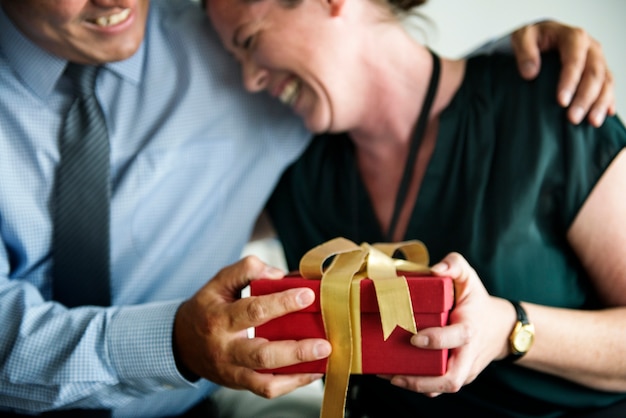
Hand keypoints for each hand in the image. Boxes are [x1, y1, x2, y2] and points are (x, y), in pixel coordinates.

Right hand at [173, 256, 331, 397]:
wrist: (181, 343)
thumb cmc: (206, 309)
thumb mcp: (218, 282)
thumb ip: (246, 270)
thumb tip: (278, 275)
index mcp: (219, 318)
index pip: (253, 310)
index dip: (282, 302)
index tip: (307, 295)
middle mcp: (226, 348)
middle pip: (261, 354)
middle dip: (296, 350)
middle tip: (323, 342)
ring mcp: (233, 370)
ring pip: (266, 378)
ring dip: (298, 371)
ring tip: (323, 358)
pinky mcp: (240, 383)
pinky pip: (267, 389)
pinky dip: (293, 383)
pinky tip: (312, 371)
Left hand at [383, 253, 513, 396]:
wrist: (499, 328)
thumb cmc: (475, 300)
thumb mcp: (469, 277)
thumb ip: (454, 265)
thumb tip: (435, 269)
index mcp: (470, 328)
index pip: (457, 338)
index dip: (437, 340)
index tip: (414, 337)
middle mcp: (469, 353)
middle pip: (453, 378)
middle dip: (424, 379)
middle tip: (396, 373)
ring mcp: (464, 368)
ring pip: (443, 387)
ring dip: (415, 386)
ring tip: (388, 377)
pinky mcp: (458, 376)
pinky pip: (439, 387)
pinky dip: (419, 386)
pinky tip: (395, 378)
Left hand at [511, 20, 614, 126]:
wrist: (540, 37)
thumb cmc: (531, 38)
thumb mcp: (521, 37)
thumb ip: (524, 52)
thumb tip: (530, 73)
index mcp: (572, 37)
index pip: (575, 59)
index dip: (570, 81)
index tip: (561, 101)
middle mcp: (590, 47)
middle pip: (594, 73)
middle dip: (585, 98)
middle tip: (573, 118)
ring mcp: (597, 59)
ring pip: (605, 81)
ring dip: (600, 103)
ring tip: (592, 122)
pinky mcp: (599, 71)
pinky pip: (608, 85)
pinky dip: (608, 100)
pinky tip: (606, 114)